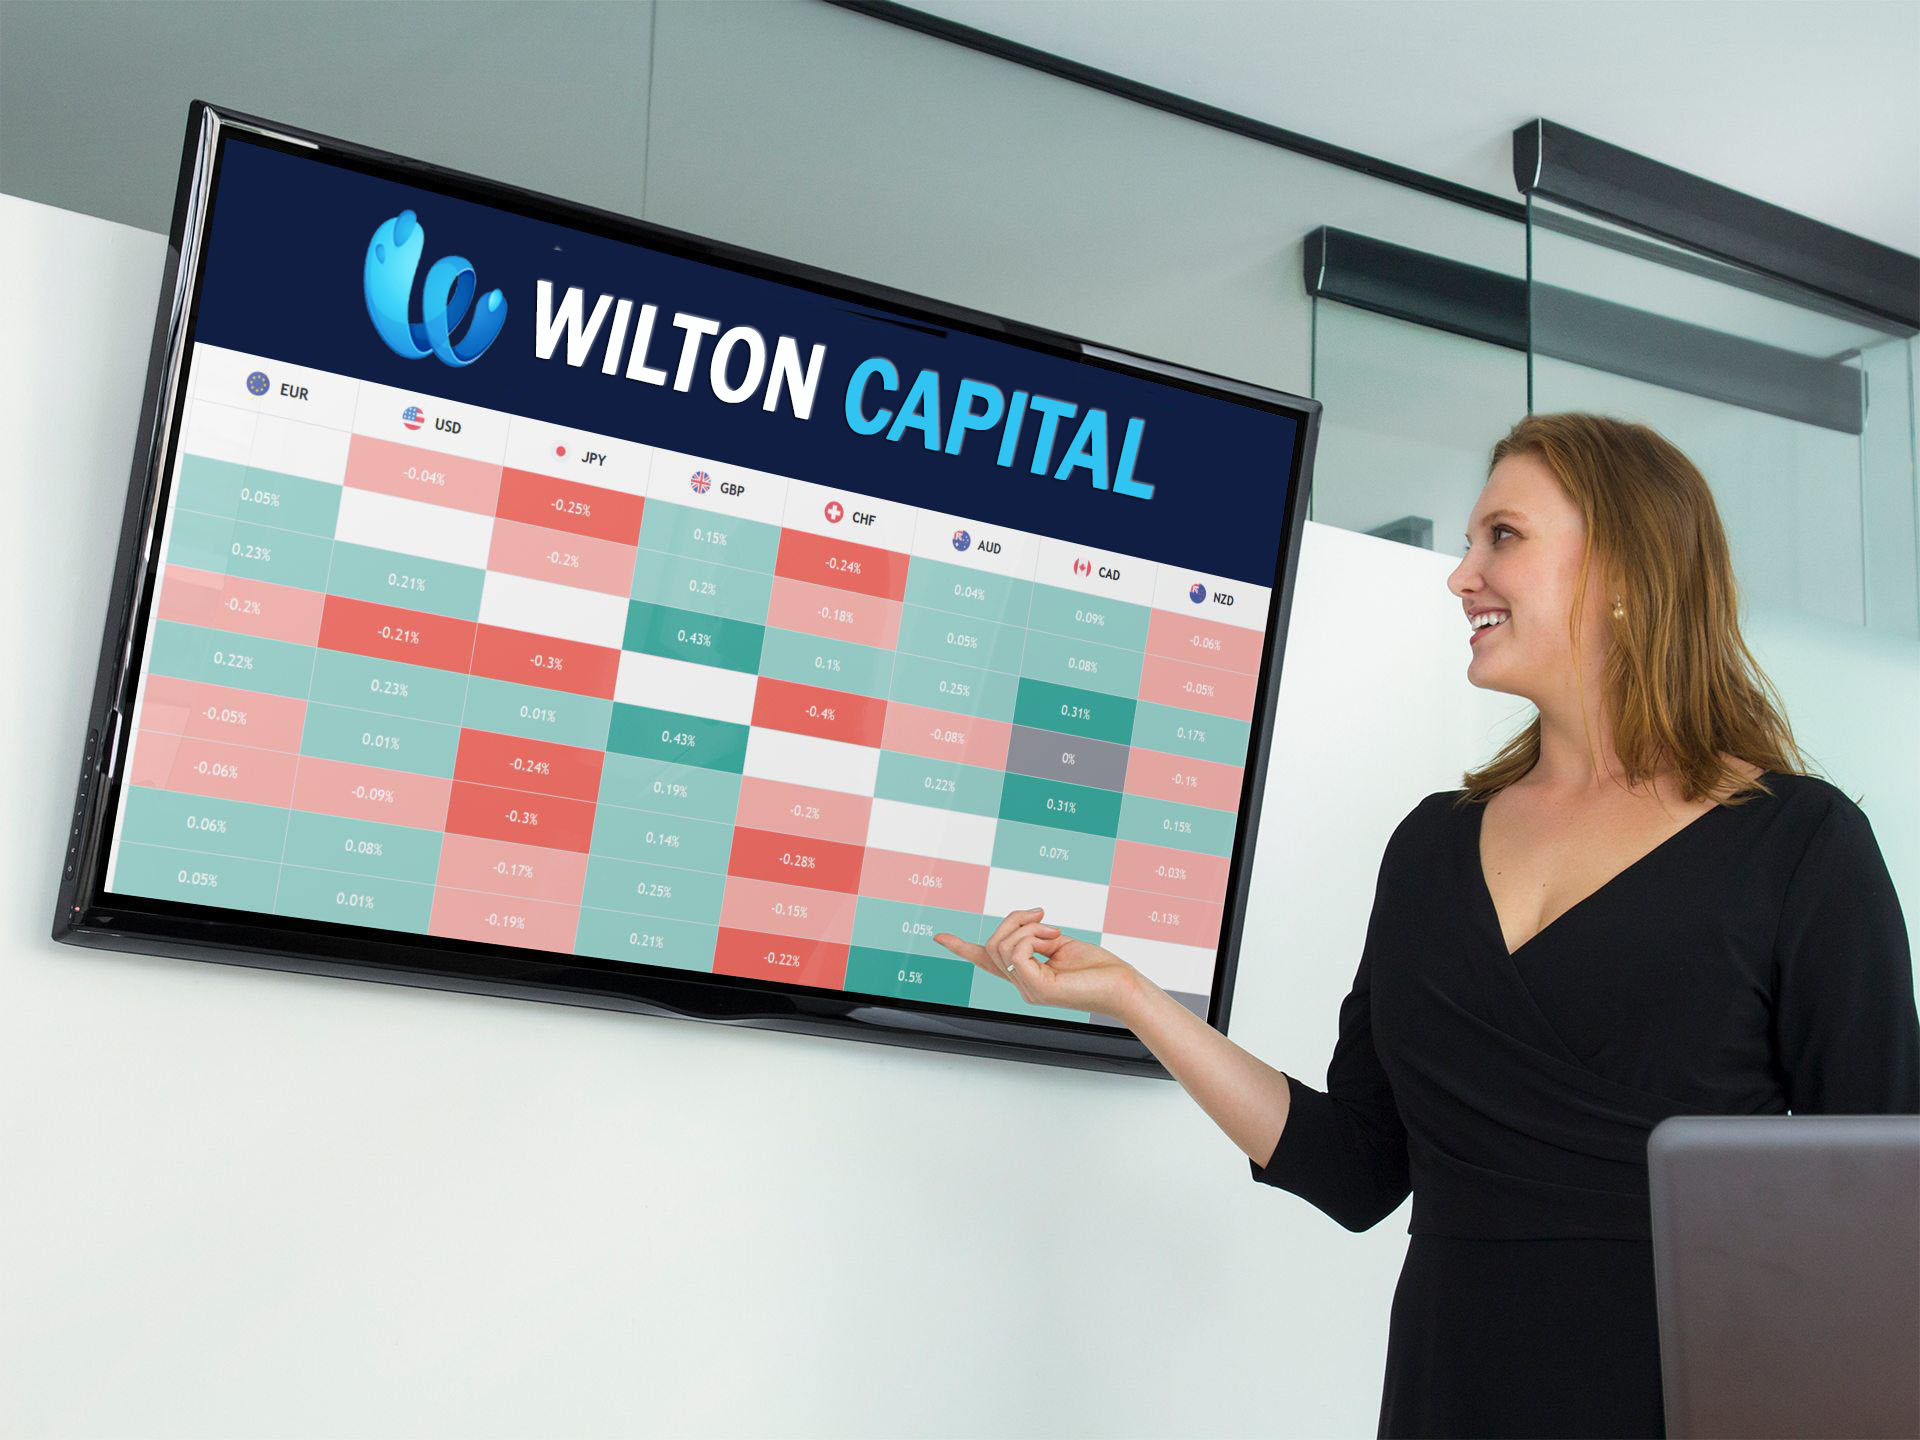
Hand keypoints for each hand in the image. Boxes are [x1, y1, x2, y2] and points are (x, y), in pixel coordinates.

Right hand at [934, 907, 1139, 1020]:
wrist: (1122, 986)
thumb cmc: (1099, 968)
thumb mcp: (1061, 944)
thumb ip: (1037, 938)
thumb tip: (1026, 926)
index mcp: (1026, 974)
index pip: (987, 961)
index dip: (961, 948)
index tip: (939, 937)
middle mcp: (1022, 984)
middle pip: (992, 944)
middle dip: (1013, 920)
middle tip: (1043, 915)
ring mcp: (1028, 988)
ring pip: (1001, 945)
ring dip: (1027, 927)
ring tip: (1053, 930)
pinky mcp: (1037, 988)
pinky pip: (1015, 953)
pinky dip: (1031, 937)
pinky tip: (1052, 939)